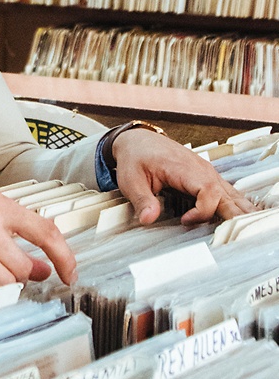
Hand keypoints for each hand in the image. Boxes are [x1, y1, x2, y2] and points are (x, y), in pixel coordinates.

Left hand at [111, 128, 254, 224]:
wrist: (138, 140)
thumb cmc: (136, 158)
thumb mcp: (131, 180)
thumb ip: (142, 200)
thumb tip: (148, 219)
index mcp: (184, 168)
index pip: (208, 191)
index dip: (202, 211)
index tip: (185, 221)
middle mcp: (201, 170)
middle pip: (226, 195)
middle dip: (233, 216)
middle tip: (236, 238)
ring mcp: (206, 173)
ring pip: (231, 194)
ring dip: (239, 212)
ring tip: (246, 231)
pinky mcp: (206, 177)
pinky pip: (226, 192)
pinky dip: (234, 205)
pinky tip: (241, 218)